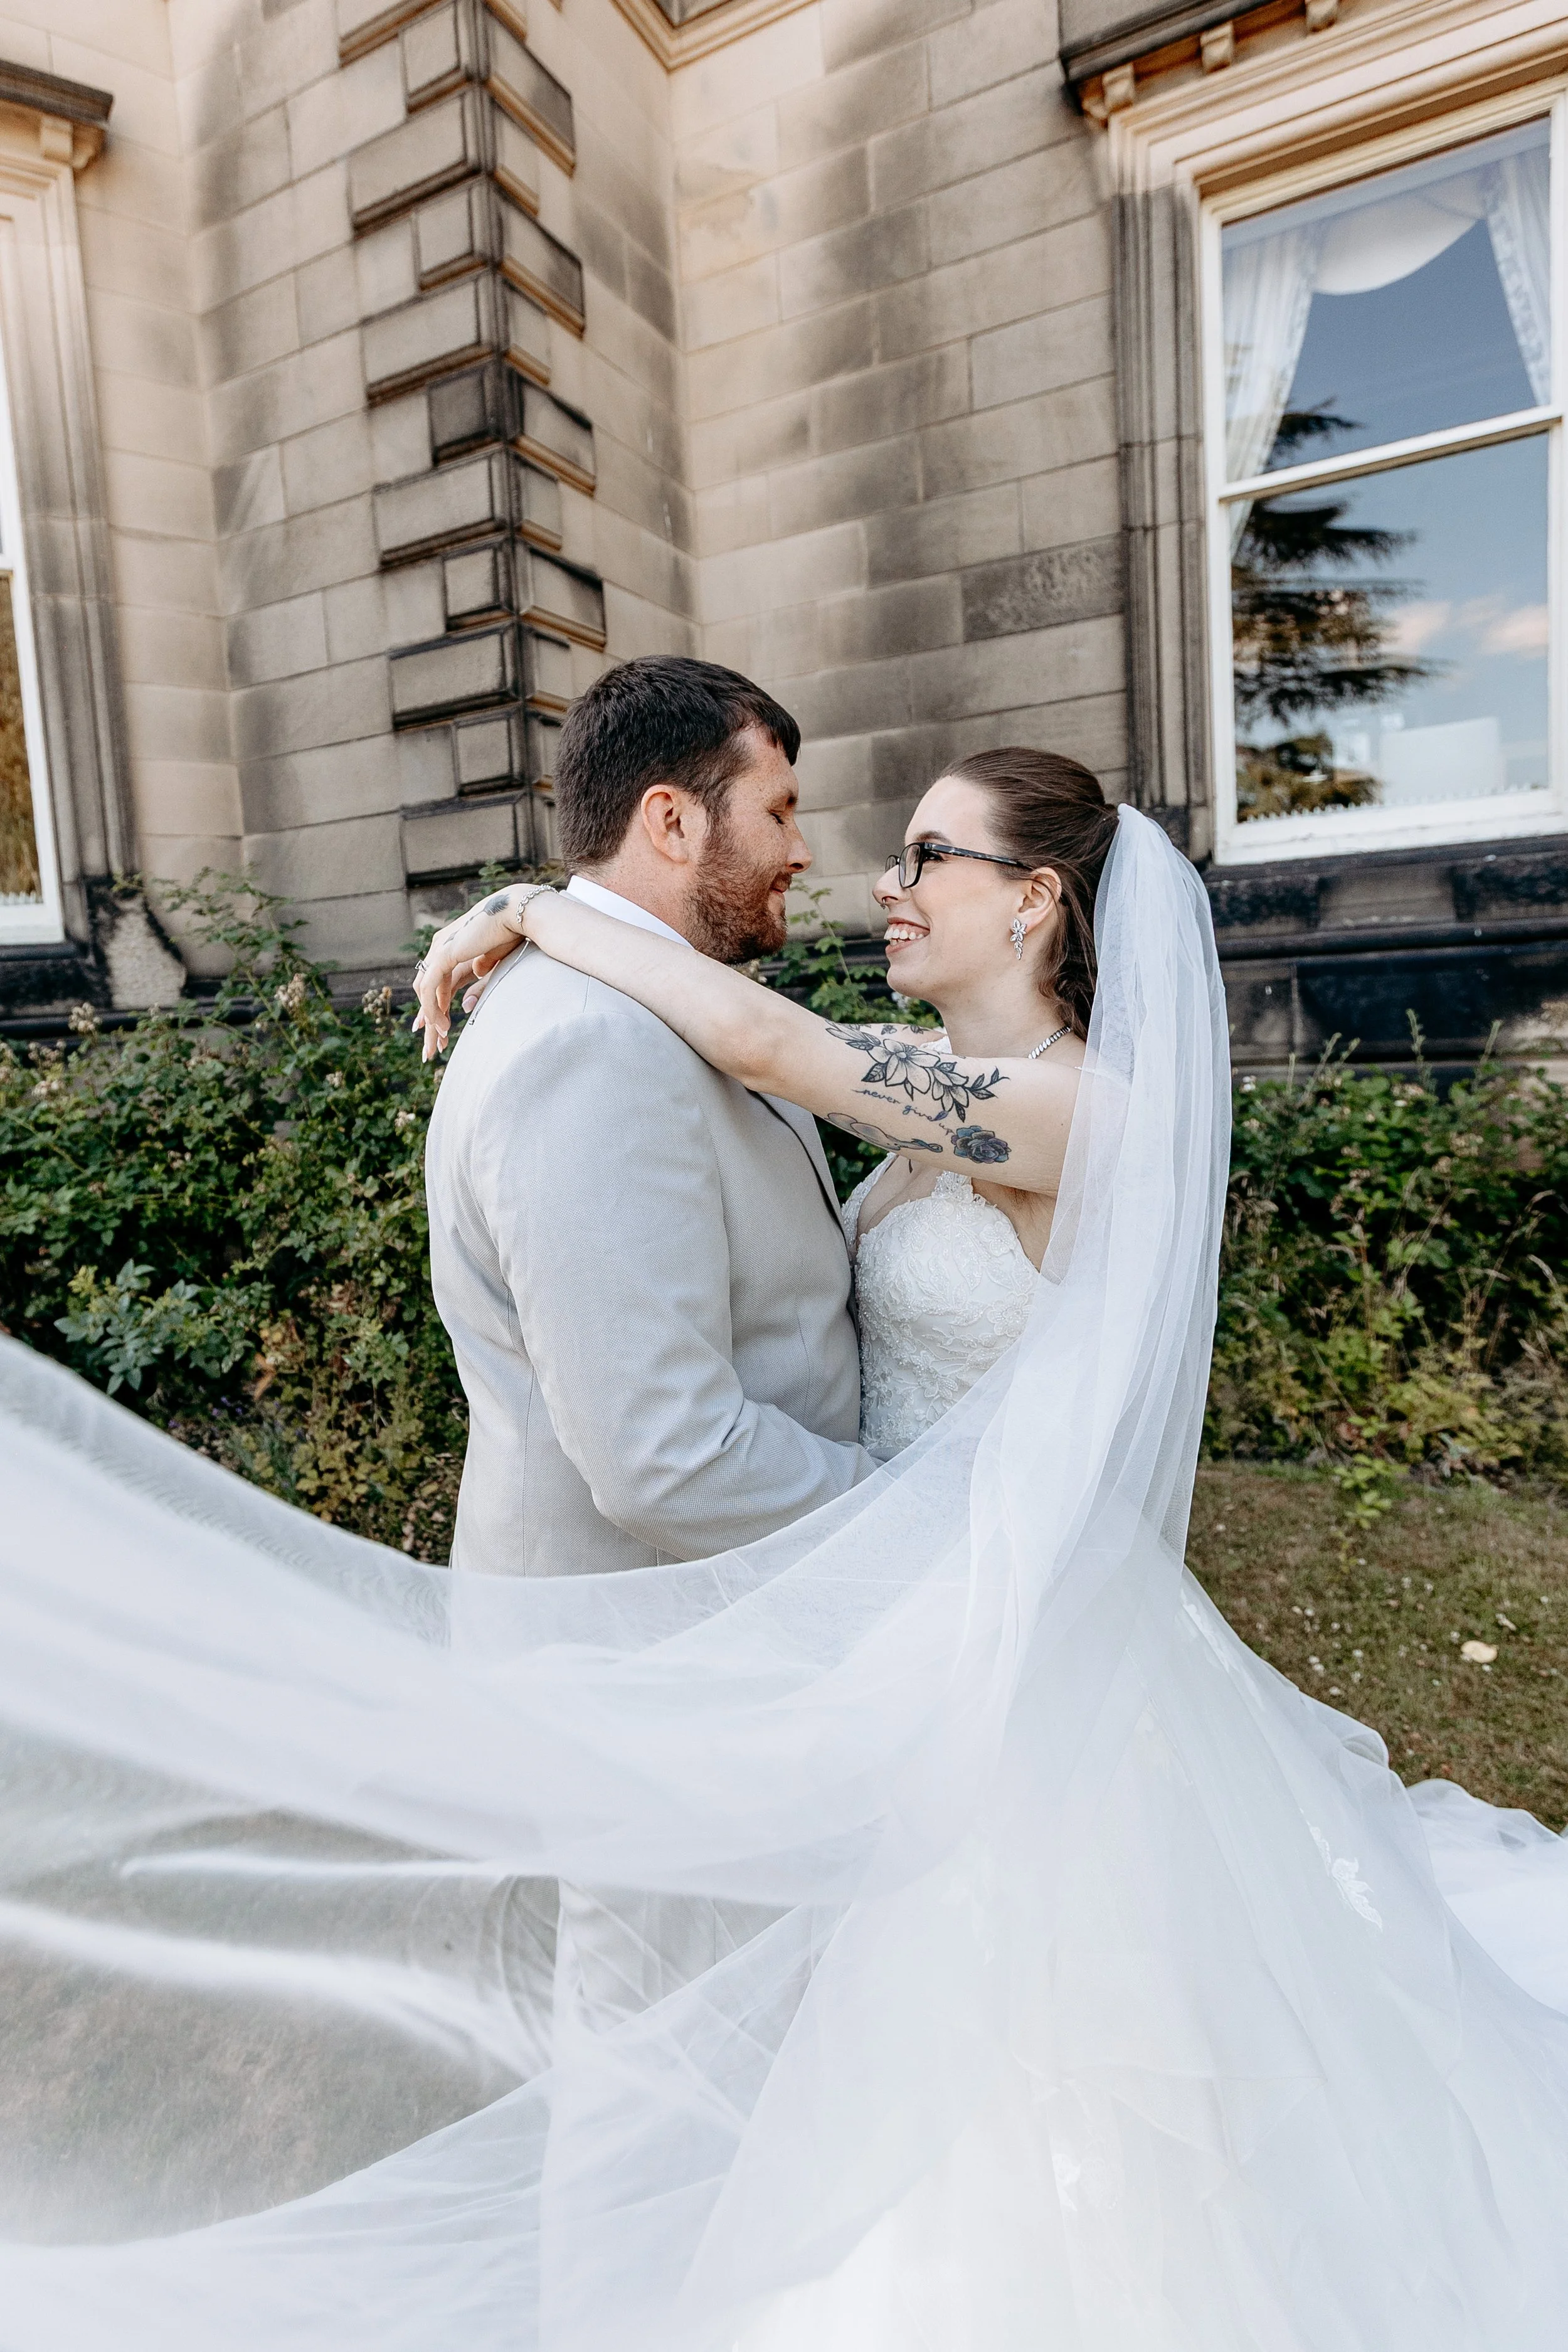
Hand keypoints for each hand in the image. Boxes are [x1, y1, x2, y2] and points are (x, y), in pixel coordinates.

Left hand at [411, 886, 551, 1060]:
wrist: (518, 914)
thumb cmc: (512, 935)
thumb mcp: (492, 964)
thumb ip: (477, 980)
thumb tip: (464, 1004)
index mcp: (451, 948)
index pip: (436, 982)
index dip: (435, 1007)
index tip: (439, 1031)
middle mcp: (440, 947)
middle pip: (427, 989)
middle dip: (429, 1019)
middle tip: (431, 1047)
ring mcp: (439, 949)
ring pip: (425, 991)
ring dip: (432, 1018)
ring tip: (441, 1040)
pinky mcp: (444, 954)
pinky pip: (430, 988)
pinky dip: (433, 1009)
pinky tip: (442, 1026)